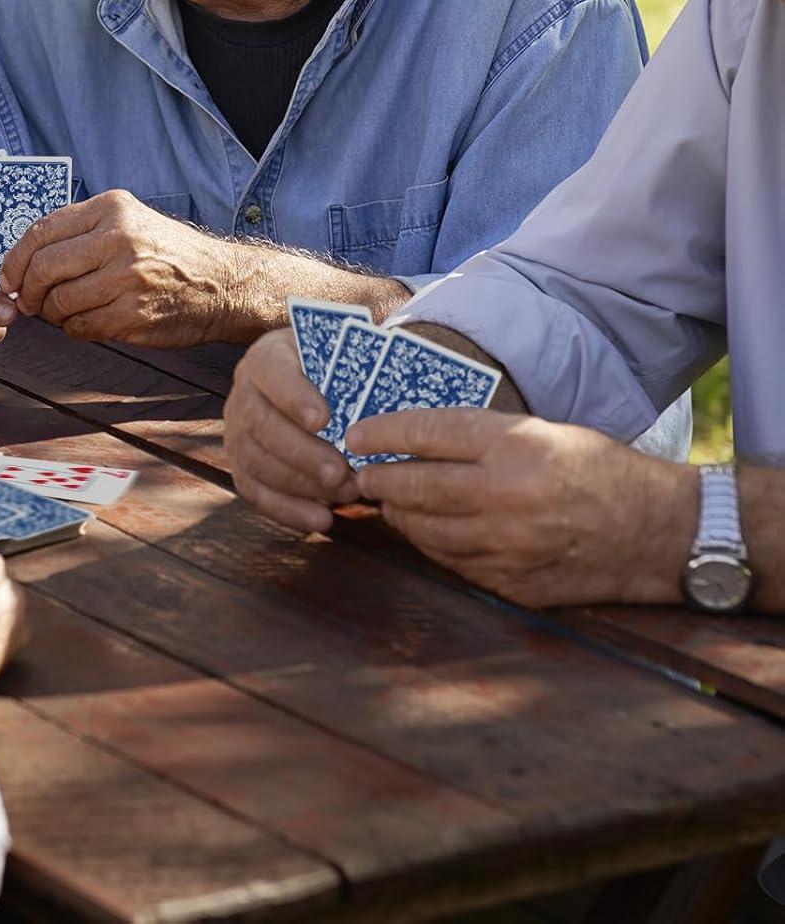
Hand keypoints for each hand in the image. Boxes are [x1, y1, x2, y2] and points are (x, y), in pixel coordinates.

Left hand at [0, 189, 239, 345]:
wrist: (222, 284)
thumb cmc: (167, 254)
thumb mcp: (129, 222)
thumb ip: (80, 232)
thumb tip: (22, 260)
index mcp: (112, 208)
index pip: (42, 232)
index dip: (15, 259)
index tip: (8, 278)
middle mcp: (119, 238)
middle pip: (44, 268)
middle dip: (28, 291)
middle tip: (29, 302)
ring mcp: (128, 278)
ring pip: (59, 302)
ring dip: (52, 314)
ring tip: (64, 312)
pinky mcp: (134, 314)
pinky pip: (81, 327)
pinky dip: (74, 329)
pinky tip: (87, 322)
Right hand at [223, 327, 360, 532]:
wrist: (321, 386)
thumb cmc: (341, 370)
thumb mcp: (347, 355)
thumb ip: (360, 366)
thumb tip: (387, 385)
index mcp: (268, 355)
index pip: (271, 370)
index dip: (292, 396)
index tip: (323, 419)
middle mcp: (244, 390)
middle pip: (259, 422)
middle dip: (301, 452)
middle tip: (341, 472)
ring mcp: (237, 429)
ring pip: (254, 460)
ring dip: (299, 484)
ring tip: (344, 494)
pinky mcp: (241, 463)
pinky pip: (254, 490)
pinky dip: (287, 510)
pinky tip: (322, 519)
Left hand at [348, 411, 695, 607]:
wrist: (658, 533)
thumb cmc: (597, 470)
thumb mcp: (541, 431)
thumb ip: (478, 438)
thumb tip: (412, 439)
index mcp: (515, 446)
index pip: (428, 432)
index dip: (383, 431)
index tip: (356, 434)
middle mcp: (506, 495)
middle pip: (414, 486)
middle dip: (378, 479)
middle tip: (360, 473)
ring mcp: (507, 546)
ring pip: (424, 530)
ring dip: (398, 514)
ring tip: (387, 501)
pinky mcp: (511, 584)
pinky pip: (450, 562)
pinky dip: (430, 544)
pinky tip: (423, 531)